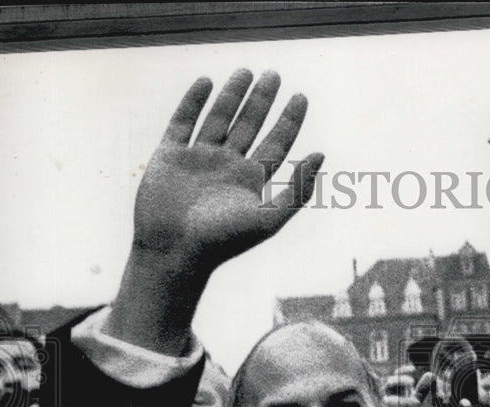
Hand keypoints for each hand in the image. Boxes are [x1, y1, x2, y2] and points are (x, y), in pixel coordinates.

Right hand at [135, 69, 322, 269]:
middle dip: (262, 101)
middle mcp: (226, 168)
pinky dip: (193, 102)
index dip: (289, 121)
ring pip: (218, 119)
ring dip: (232, 95)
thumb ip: (297, 190)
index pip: (276, 144)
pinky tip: (206, 82)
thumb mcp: (268, 219)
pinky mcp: (169, 157)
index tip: (300, 97)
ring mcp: (197, 160)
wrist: (174, 251)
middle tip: (274, 75)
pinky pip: (182, 122)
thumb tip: (320, 155)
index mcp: (250, 183)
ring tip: (246, 71)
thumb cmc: (222, 242)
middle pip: (249, 126)